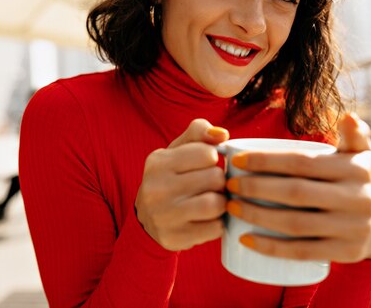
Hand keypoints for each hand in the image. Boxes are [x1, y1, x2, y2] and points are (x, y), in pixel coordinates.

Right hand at [135, 119, 228, 250]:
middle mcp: (156, 188)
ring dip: (222, 203)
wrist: (148, 218)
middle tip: (212, 186)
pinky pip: (215, 228)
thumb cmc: (171, 177)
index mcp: (158, 162)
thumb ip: (199, 133)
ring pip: (216, 204)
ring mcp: (164, 215)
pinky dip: (218, 224)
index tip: (206, 166)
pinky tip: (208, 220)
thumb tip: (222, 134)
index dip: (213, 159)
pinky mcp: (174, 237)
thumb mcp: (178, 150)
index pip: (207, 153)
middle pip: (215, 178)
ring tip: (213, 201)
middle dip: (220, 182)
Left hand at [226, 113, 370, 262]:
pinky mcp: (345, 253)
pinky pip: (302, 252)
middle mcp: (357, 199)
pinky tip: (245, 239)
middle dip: (256, 188)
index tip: (237, 160)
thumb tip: (347, 115)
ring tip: (231, 207)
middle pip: (295, 193)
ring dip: (257, 216)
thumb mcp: (361, 156)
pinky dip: (271, 248)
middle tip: (229, 185)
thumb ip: (353, 134)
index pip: (301, 163)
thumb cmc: (355, 182)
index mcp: (355, 169)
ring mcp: (352, 229)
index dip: (266, 161)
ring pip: (295, 224)